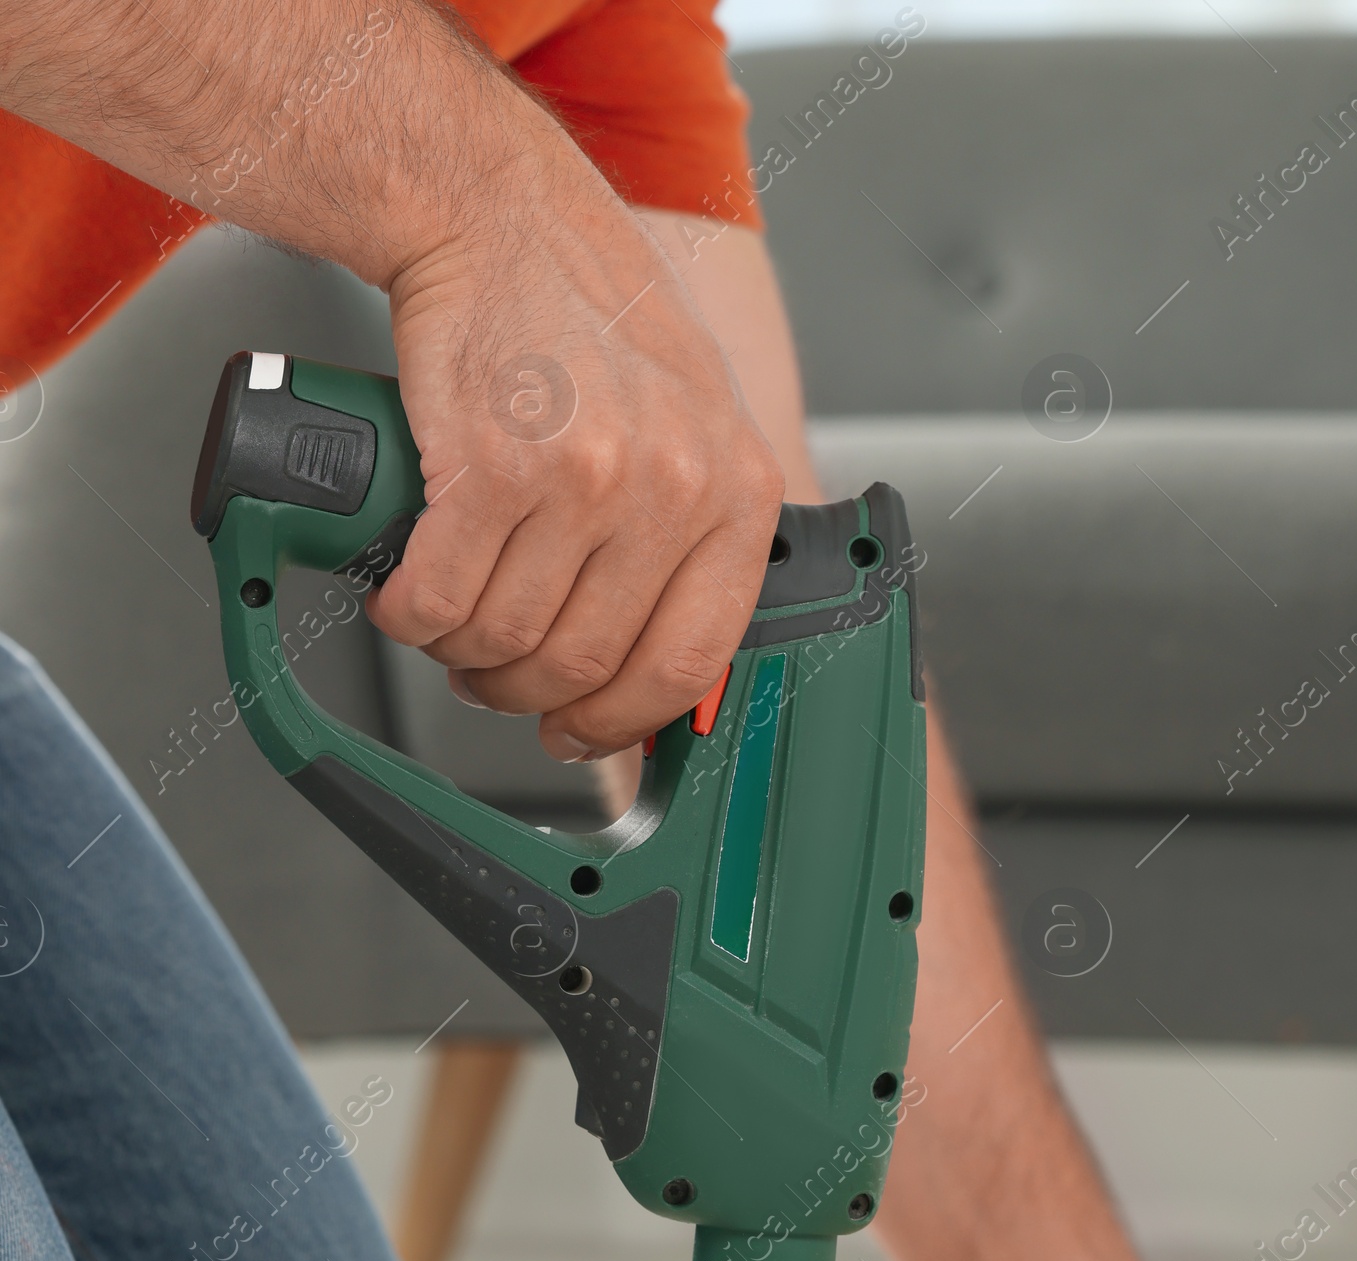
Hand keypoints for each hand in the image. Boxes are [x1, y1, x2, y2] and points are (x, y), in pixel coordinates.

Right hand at [372, 141, 782, 759]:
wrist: (499, 215)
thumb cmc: (587, 318)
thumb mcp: (690, 421)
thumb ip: (689, 532)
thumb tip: (652, 665)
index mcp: (733, 489)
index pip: (689, 661)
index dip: (623, 719)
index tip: (581, 731)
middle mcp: (670, 486)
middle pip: (584, 664)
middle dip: (524, 693)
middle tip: (491, 675)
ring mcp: (583, 478)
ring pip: (508, 640)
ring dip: (460, 655)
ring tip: (447, 622)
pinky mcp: (492, 467)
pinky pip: (442, 599)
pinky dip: (410, 616)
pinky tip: (406, 594)